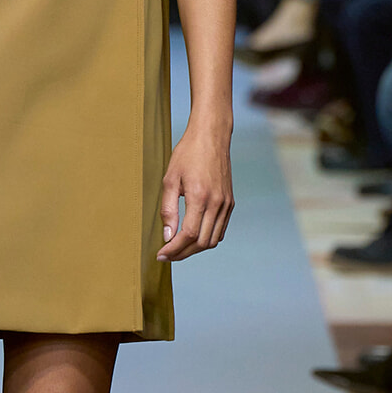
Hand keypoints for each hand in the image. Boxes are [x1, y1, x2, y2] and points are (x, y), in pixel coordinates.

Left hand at [158, 121, 233, 261]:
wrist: (211, 137)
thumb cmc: (187, 154)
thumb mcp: (170, 179)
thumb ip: (168, 210)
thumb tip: (167, 236)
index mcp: (199, 197)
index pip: (187, 235)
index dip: (174, 249)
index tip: (161, 255)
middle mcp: (216, 203)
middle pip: (201, 242)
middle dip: (182, 253)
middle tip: (167, 255)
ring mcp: (226, 204)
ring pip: (212, 240)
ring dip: (195, 249)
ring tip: (178, 249)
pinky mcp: (230, 203)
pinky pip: (220, 230)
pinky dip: (207, 239)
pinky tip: (193, 237)